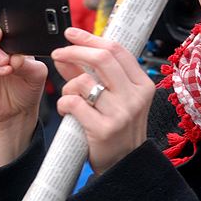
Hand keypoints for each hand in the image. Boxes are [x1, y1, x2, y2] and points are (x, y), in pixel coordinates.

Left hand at [53, 28, 155, 175]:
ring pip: (84, 81)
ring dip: (68, 86)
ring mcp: (121, 113)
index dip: (90, 38)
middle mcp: (135, 96)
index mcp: (141, 84)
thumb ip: (87, 73)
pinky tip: (66, 110)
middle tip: (59, 53)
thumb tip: (66, 52)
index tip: (71, 34)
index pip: (116, 49)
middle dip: (74, 51)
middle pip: (102, 58)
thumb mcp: (111, 98)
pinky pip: (74, 103)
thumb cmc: (117, 130)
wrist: (123, 166)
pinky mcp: (104, 129)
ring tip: (68, 97)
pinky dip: (63, 103)